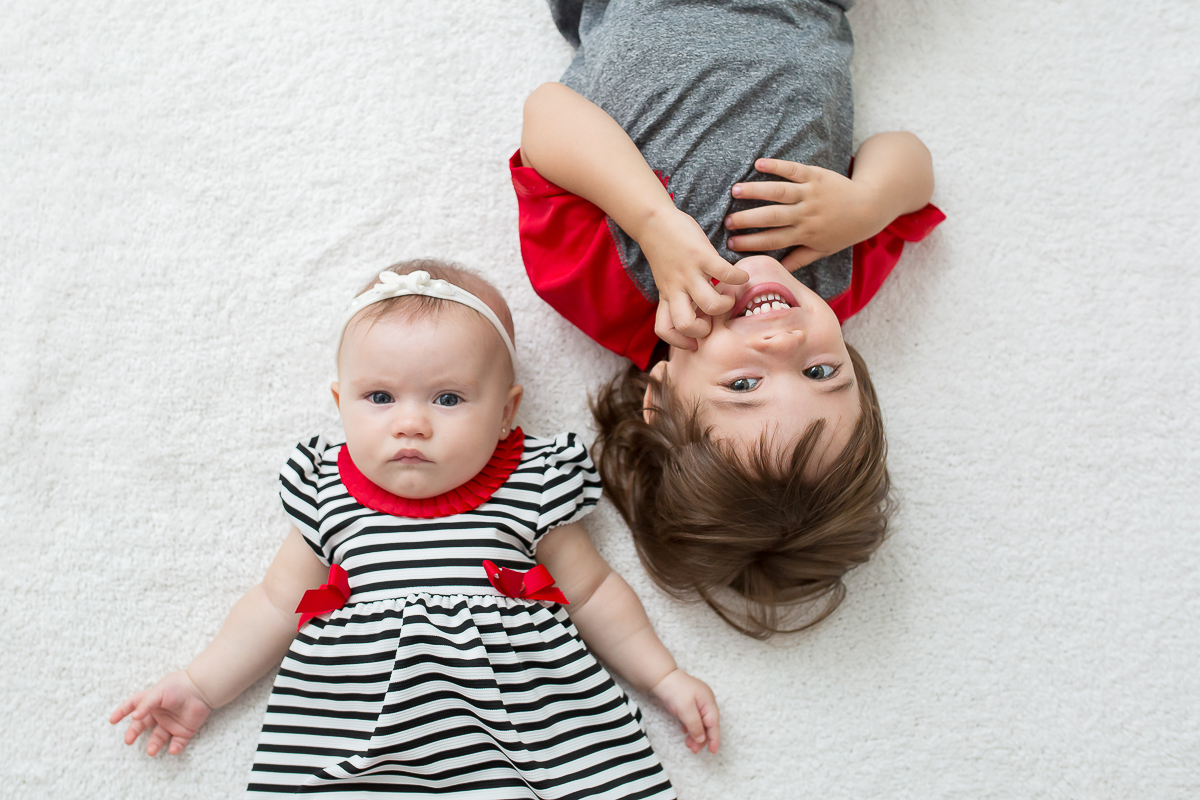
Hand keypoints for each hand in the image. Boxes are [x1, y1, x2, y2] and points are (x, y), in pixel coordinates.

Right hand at [110, 670, 212, 755]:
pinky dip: (174, 748)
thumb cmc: (179, 686)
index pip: (133, 706)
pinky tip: (172, 749)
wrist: (202, 689)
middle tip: (128, 740)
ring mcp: (172, 723)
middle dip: (134, 733)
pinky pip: (177, 743)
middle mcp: (160, 713)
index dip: (122, 711)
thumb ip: (145, 704)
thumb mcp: (159, 692)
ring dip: (153, 745)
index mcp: (152, 702)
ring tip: (151, 751)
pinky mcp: (184, 731)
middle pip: (142, 725)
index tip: (112, 720)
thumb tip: (133, 717)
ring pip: (158, 738)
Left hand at [637, 208, 747, 349]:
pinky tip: (741, 277)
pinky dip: (740, 279)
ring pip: (709, 303)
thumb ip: (678, 295)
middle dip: (704, 330)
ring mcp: (688, 273)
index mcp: (667, 296)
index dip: (679, 342)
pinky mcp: (701, 255)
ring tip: (729, 295)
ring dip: (726, 305)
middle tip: (712, 318)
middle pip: (685, 324)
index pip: (664, 329)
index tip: (694, 340)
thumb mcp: (666, 280)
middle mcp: (676, 288)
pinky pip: (726, 274)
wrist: (654, 221)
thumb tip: (702, 310)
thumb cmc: (665, 252)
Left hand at [649, 668, 719, 753]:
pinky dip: (691, 727)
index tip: (713, 751)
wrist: (660, 677)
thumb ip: (695, 725)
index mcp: (708, 701)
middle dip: (703, 738)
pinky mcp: (689, 703)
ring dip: (696, 734)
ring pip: (701, 722)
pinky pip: (694, 718)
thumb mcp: (685, 709)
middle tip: (695, 750)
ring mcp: (697, 702)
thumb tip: (702, 739)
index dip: (714, 738)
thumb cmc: (674, 690)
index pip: (714, 723)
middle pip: (708, 724)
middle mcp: (705, 701)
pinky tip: (685, 732)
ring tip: (689, 745)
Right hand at [725, 158, 888, 270]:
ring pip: (779, 192)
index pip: (773, 239)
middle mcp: (806, 214)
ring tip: (735, 191)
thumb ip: (799, 260)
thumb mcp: (823, 249)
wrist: (869, 206)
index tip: (731, 243)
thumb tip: (776, 270)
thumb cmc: (843, 231)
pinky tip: (758, 164)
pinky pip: (793, 170)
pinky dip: (776, 166)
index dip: (751, 242)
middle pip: (772, 217)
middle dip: (747, 219)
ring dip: (756, 191)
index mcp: (805, 234)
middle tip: (726, 221)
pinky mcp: (815, 175)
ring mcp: (810, 193)